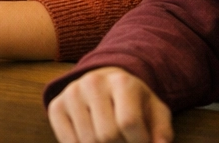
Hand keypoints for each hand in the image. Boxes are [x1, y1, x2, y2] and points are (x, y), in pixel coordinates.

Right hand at [48, 67, 174, 142]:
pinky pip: (68, 141)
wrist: (105, 83)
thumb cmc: (135, 103)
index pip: (128, 123)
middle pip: (107, 135)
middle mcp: (93, 83)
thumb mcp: (155, 113)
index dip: (139, 142)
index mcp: (122, 81)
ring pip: (88, 141)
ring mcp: (71, 93)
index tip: (142, 142)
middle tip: (125, 142)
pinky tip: (94, 142)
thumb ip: (162, 133)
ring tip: (113, 142)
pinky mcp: (57, 106)